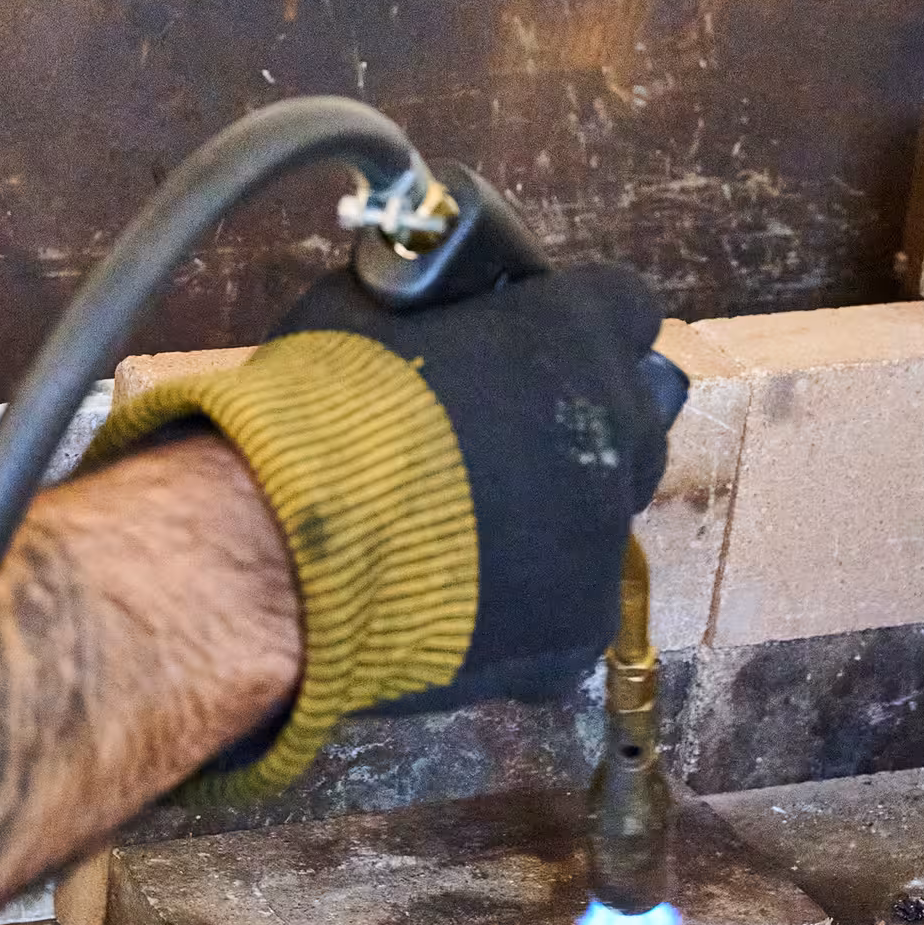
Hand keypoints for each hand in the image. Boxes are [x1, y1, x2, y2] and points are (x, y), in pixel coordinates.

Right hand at [273, 264, 686, 710]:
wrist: (285, 559)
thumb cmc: (316, 418)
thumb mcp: (361, 312)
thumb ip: (429, 303)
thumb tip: (426, 298)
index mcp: (575, 333)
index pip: (625, 306)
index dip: (575, 323)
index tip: (533, 341)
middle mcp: (619, 428)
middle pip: (638, 411)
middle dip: (585, 417)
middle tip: (502, 440)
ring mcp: (607, 535)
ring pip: (610, 511)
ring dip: (560, 510)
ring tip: (474, 530)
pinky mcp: (580, 626)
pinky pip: (570, 606)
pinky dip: (527, 606)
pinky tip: (460, 603)